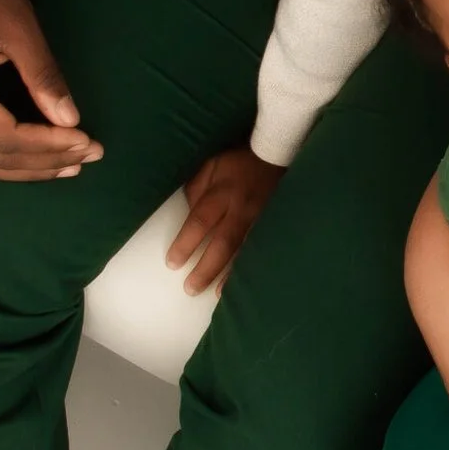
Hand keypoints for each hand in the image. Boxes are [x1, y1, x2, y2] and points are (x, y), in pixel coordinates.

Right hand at [0, 0, 98, 180]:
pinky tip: (33, 151)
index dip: (49, 147)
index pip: (6, 140)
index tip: (88, 141)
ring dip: (24, 168)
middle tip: (90, 156)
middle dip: (44, 163)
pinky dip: (3, 156)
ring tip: (68, 164)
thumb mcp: (18, 28)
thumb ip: (43, 77)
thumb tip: (70, 120)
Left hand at [169, 147, 284, 292]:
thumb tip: (184, 213)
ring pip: (244, 251)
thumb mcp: (210, 165)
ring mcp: (260, 219)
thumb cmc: (237, 161)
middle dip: (206, 268)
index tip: (172, 263)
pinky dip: (252, 266)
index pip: (200, 222)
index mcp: (221, 193)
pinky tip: (246, 283)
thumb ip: (195, 189)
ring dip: (230, 274)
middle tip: (190, 288)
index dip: (186, 243)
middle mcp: (241, 210)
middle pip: (222, 243)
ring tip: (217, 295)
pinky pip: (261, 249)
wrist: (276, 154)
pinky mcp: (272, 224)